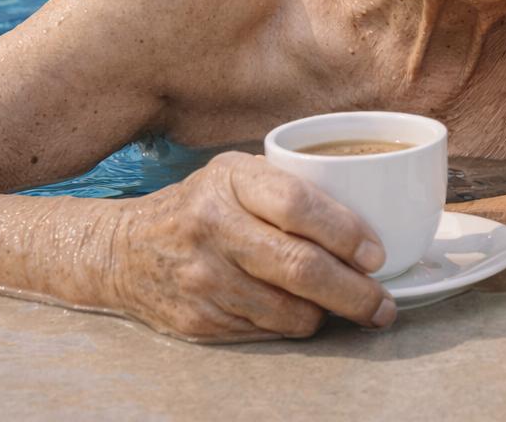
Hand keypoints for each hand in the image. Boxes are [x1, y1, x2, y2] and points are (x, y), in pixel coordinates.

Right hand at [107, 151, 395, 340]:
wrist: (123, 250)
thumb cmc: (202, 205)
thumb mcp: (237, 174)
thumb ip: (293, 186)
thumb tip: (370, 220)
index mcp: (231, 180)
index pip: (299, 206)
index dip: (346, 233)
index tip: (376, 254)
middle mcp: (213, 227)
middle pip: (301, 267)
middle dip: (355, 292)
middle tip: (382, 304)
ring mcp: (203, 278)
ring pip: (291, 310)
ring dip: (329, 313)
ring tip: (345, 305)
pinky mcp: (198, 321)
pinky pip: (269, 331)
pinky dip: (294, 324)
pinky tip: (298, 309)